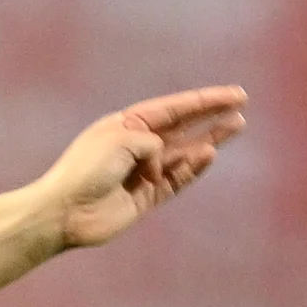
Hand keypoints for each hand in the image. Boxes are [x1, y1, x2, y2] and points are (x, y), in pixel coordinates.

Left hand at [38, 86, 248, 251]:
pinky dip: (194, 167)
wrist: (65, 211)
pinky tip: (210, 153)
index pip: (174, 108)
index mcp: (127, 125)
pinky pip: (177, 178)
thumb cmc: (85, 169)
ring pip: (186, 152)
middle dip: (212, 114)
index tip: (234, 95)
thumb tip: (165, 161)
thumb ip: (152, 143)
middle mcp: (138, 146)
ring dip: (211, 138)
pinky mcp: (147, 197)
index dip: (204, 101)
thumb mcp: (121, 139)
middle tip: (241, 104)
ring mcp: (145, 172)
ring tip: (237, 125)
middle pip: (184, 126)